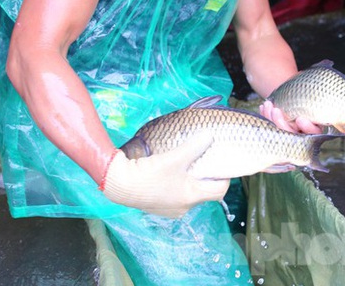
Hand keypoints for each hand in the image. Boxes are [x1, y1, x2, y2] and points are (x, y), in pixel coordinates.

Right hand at [100, 133, 229, 217]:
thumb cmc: (150, 174)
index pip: (219, 192)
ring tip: (187, 165)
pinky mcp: (157, 206)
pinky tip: (170, 172)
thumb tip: (210, 135)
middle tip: (204, 161)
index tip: (222, 165)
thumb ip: (194, 146)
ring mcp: (169, 209)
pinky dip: (177, 185)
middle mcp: (183, 207)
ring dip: (190, 181)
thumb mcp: (175, 157)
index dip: (225, 178)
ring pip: (188, 193)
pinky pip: (174, 195)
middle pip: (204, 192)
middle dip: (206, 177)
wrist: (119, 184)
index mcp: (191, 197)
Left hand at [259, 100, 321, 134]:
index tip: (300, 119)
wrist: (296, 96)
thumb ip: (311, 95)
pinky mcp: (278, 131)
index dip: (307, 127)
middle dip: (281, 123)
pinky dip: (265, 118)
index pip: (313, 132)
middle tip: (275, 110)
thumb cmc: (307, 94)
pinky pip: (270, 128)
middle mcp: (303, 133)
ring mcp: (290, 134)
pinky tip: (262, 107)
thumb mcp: (310, 95)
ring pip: (279, 133)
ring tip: (267, 104)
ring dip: (270, 119)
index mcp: (315, 126)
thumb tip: (316, 81)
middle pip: (292, 134)